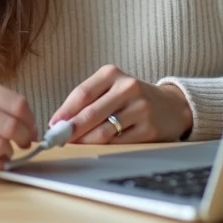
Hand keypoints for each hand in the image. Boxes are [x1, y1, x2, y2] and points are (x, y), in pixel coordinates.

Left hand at [49, 64, 192, 144]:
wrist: (171, 106)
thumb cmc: (131, 98)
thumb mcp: (110, 88)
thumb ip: (87, 101)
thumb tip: (59, 122)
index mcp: (112, 73)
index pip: (82, 93)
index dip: (64, 111)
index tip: (52, 125)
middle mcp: (128, 87)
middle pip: (91, 113)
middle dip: (71, 130)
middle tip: (57, 140)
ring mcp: (140, 109)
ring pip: (104, 131)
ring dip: (84, 141)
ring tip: (73, 145)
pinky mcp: (149, 129)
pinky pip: (119, 143)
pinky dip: (103, 148)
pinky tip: (96, 149)